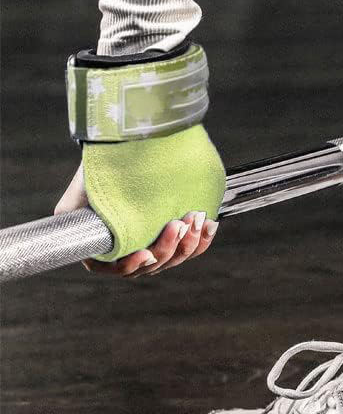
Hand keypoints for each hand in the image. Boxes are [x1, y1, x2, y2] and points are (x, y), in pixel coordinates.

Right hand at [54, 165, 218, 276]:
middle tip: (178, 223)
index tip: (147, 254)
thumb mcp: (83, 187)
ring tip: (194, 218)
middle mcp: (133, 247)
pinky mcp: (178, 232)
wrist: (134, 146)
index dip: (132, 266)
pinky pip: (194, 246)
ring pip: (176, 258)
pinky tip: (208, 224)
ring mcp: (157, 241)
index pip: (118, 267)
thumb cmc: (106, 165)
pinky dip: (203, 238)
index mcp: (107, 244)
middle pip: (152, 265)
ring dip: (188, 242)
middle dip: (168, 247)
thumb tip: (63, 221)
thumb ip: (71, 209)